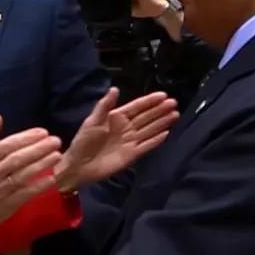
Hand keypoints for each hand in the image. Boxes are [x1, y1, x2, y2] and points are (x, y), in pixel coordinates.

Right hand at [0, 114, 63, 232]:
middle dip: (38, 148)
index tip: (44, 132)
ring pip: (22, 175)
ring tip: (57, 155)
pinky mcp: (5, 207)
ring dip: (42, 164)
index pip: (6, 145)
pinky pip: (25, 194)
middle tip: (56, 141)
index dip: (26, 138)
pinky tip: (51, 178)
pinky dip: (38, 186)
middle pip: (17, 158)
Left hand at [55, 88, 178, 190]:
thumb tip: (115, 88)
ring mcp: (131, 141)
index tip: (164, 95)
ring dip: (162, 122)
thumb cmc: (84, 141)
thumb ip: (105, 105)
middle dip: (160, 110)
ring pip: (150, 129)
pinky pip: (147, 145)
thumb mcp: (93, 121)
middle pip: (147, 117)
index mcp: (117, 117)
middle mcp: (126, 127)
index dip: (150, 101)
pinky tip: (167, 133)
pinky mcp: (132, 154)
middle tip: (175, 104)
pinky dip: (156, 140)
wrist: (79, 165)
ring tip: (175, 115)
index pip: (137, 106)